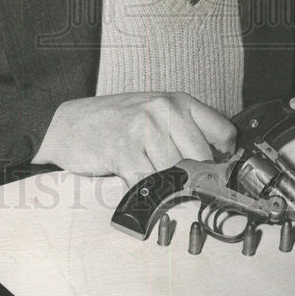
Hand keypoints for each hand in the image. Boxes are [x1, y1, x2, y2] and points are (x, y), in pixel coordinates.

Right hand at [33, 91, 236, 184]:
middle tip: (182, 186)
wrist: (70, 124)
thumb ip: (185, 131)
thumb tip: (217, 165)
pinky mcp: (125, 152)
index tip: (217, 171)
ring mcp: (144, 129)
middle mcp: (164, 110)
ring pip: (178, 174)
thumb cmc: (116, 122)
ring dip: (168, 188)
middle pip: (203, 159)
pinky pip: (151, 185)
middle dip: (195, 178)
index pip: (223, 131)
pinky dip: (148, 195)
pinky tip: (138, 187)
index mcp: (178, 100)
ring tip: (154, 183)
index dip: (224, 157)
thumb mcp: (156, 114)